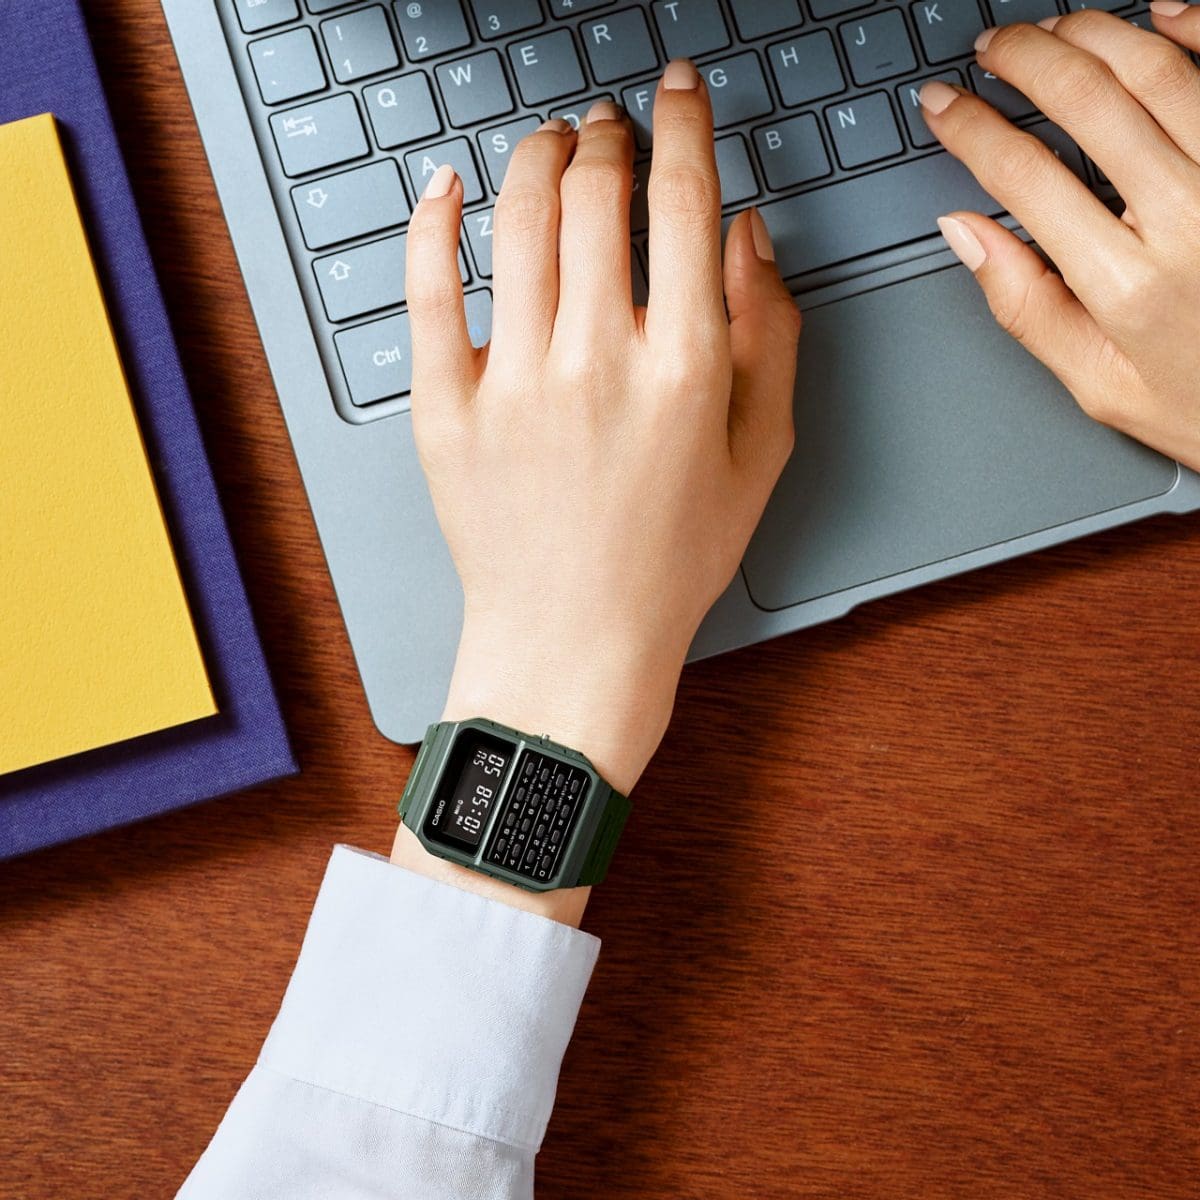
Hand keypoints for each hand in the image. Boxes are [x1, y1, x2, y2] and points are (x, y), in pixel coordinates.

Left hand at [392, 63, 799, 919]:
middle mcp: (595, 358)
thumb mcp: (757, 456)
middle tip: (611, 126)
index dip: (682, 125)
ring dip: (534, 157)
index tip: (676, 93)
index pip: (682, 201)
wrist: (573, 642)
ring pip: (515, 219)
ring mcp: (511, 381)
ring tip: (549, 144)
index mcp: (681, 365)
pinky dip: (432, 222)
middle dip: (606, 136)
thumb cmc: (669, 562)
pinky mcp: (445, 409)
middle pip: (593, 193)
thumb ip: (766, 336)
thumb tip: (748, 236)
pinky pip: (428, 291)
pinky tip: (445, 184)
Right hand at [921, 4, 1199, 471]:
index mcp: (1128, 283)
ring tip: (1051, 31)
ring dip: (1093, 34)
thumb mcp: (1095, 381)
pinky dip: (1191, 28)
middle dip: (1025, 58)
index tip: (943, 106)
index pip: (1024, 177)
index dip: (972, 129)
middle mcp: (1189, 218)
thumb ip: (1024, 305)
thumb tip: (964, 230)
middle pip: (1088, 101)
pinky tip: (1157, 15)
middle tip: (991, 48)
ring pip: (1156, 68)